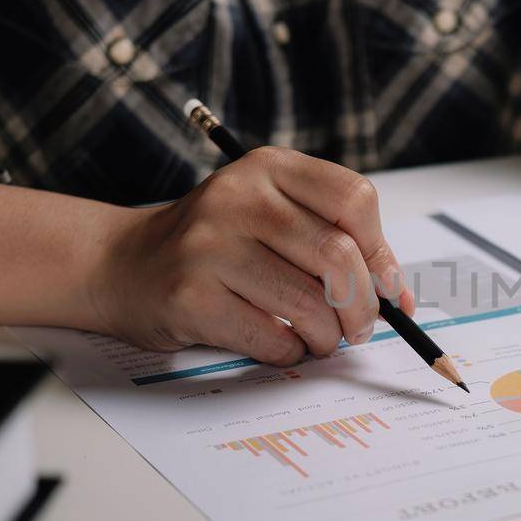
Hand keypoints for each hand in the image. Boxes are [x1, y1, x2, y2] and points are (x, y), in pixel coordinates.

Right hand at [89, 147, 414, 364]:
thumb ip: (333, 240)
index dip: (382, 252)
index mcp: (268, 167)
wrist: (122, 265)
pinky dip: (290, 352)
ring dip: (328, 335)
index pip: (354, 199)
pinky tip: (281, 344)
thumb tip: (398, 295)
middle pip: (338, 256)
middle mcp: (239, 197)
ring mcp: (211, 246)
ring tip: (319, 338)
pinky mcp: (192, 297)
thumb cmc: (214, 246)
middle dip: (362, 306)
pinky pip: (272, 338)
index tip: (386, 288)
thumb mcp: (269, 215)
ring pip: (309, 304)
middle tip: (359, 328)